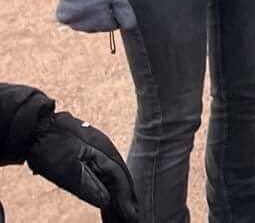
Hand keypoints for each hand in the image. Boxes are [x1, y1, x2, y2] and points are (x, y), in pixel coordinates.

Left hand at [27, 108, 138, 222]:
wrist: (35, 127)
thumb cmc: (49, 146)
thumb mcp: (65, 169)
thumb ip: (87, 185)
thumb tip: (106, 201)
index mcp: (104, 152)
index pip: (120, 181)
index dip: (126, 201)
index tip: (132, 218)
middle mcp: (106, 150)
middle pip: (120, 179)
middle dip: (127, 200)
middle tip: (132, 219)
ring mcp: (98, 150)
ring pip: (113, 176)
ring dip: (119, 195)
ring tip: (122, 213)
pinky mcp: (89, 152)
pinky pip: (105, 172)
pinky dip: (110, 187)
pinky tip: (109, 196)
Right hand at [53, 0, 134, 34]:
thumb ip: (125, 15)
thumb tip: (131, 28)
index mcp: (100, 24)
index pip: (112, 26)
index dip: (114, 13)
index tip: (111, 1)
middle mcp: (84, 28)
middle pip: (97, 26)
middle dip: (100, 15)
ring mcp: (72, 23)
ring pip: (84, 24)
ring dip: (88, 15)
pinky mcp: (62, 18)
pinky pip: (71, 19)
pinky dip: (75, 12)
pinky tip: (78, 2)